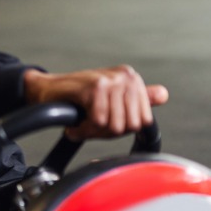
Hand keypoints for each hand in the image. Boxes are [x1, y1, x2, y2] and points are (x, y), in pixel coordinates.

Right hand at [22, 66, 168, 139]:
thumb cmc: (78, 97)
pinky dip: (84, 130)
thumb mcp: (111, 98)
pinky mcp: (94, 87)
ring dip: (94, 133)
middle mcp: (125, 77)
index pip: (144, 121)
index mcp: (132, 79)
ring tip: (82, 126)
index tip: (104, 126)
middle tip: (90, 127)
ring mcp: (110, 80)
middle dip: (108, 133)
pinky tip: (76, 126)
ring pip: (114, 125)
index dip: (122, 130)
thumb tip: (163, 94)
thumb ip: (137, 98)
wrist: (46, 90)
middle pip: (130, 125)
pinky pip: (98, 122)